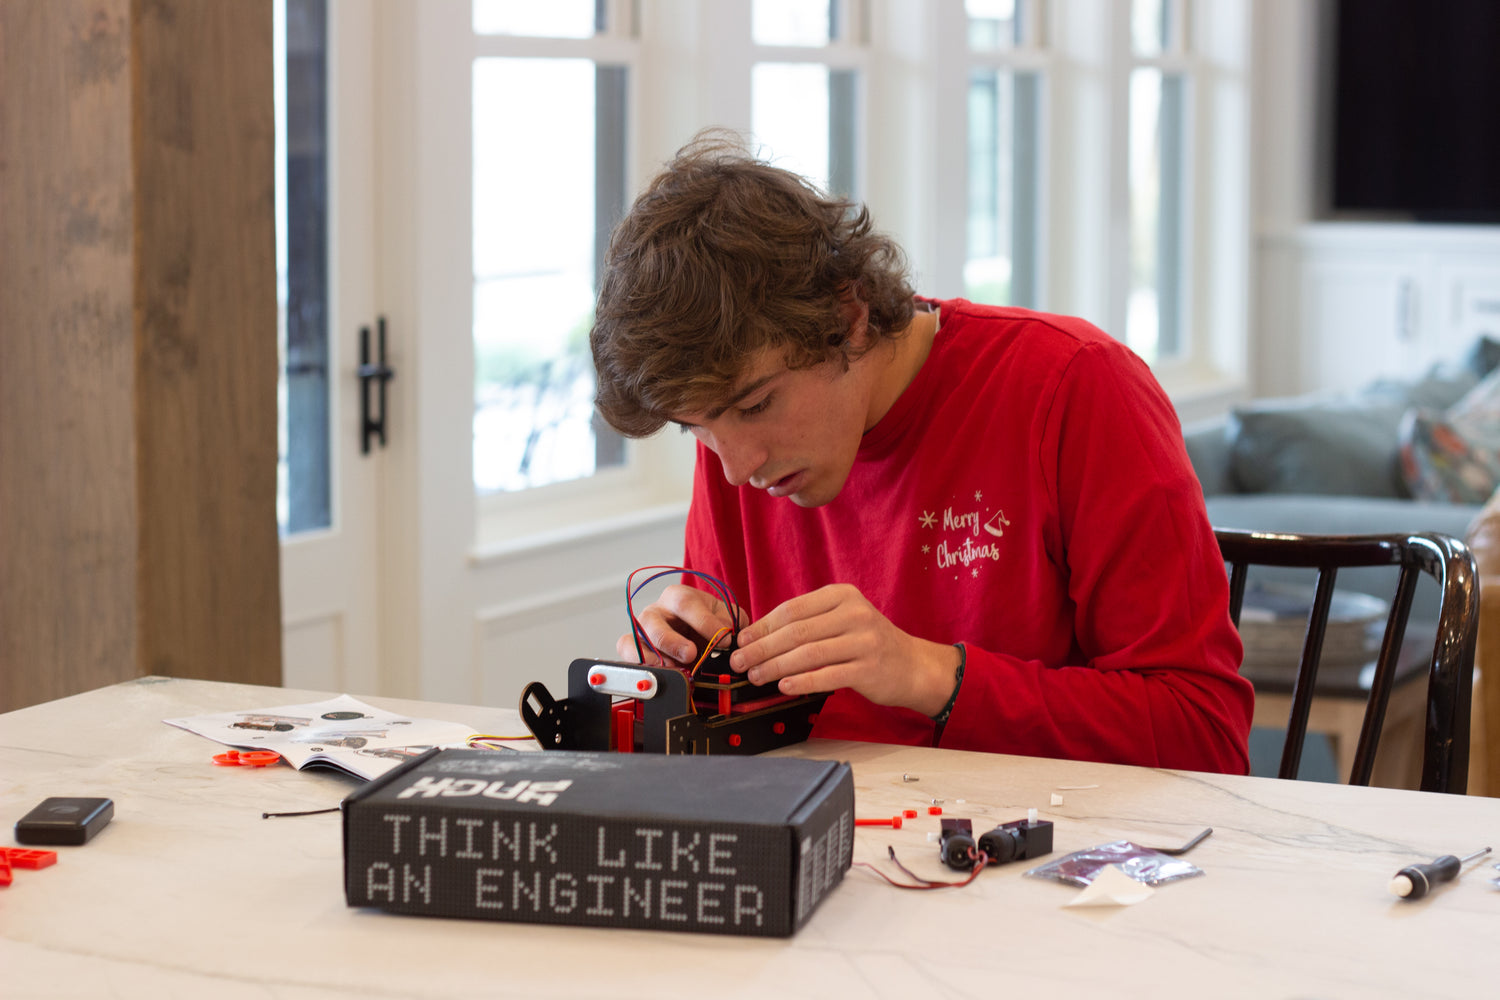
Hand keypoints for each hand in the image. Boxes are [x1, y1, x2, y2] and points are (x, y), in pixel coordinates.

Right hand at [616, 584, 744, 667]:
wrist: (695, 635)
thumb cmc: (706, 623)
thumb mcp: (724, 616)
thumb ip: (730, 621)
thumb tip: (727, 633)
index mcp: (678, 597)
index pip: (685, 603)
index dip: (704, 622)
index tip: (723, 641)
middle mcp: (656, 611)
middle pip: (654, 621)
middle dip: (673, 641)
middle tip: (691, 654)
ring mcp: (642, 630)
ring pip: (637, 639)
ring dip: (655, 657)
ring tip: (674, 669)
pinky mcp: (633, 647)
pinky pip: (626, 652)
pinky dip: (639, 663)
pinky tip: (659, 673)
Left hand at [728, 584, 960, 715]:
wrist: (912, 665)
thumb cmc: (867, 643)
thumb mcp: (842, 620)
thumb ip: (808, 623)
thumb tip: (759, 637)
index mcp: (842, 595)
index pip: (792, 610)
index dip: (762, 627)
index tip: (741, 641)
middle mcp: (854, 613)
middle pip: (796, 632)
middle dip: (762, 649)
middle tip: (740, 662)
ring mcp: (863, 641)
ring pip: (808, 654)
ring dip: (776, 667)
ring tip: (756, 677)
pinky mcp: (869, 668)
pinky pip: (827, 675)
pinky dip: (802, 682)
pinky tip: (783, 687)